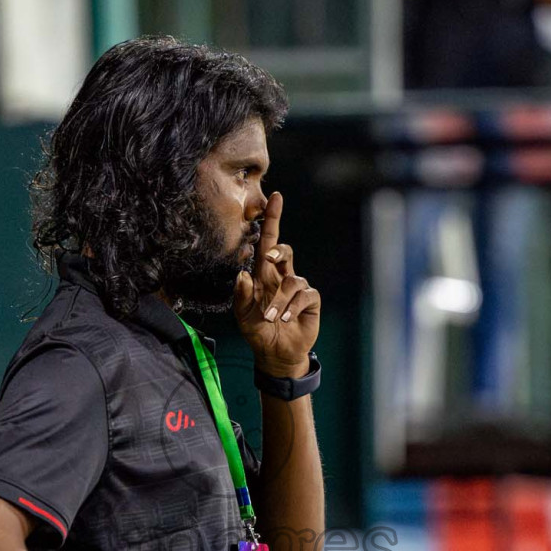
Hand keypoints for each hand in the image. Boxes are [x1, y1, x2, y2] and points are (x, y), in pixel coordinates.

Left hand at [233, 192, 320, 378]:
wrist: (276, 353)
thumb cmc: (258, 331)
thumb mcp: (243, 316)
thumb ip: (240, 297)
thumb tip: (242, 275)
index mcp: (264, 274)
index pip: (267, 242)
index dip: (272, 219)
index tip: (275, 197)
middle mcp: (282, 276)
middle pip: (284, 249)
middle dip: (278, 249)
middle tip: (268, 259)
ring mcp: (298, 287)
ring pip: (292, 279)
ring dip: (279, 299)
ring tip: (270, 317)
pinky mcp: (310, 301)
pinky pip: (304, 295)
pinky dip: (292, 307)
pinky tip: (284, 319)